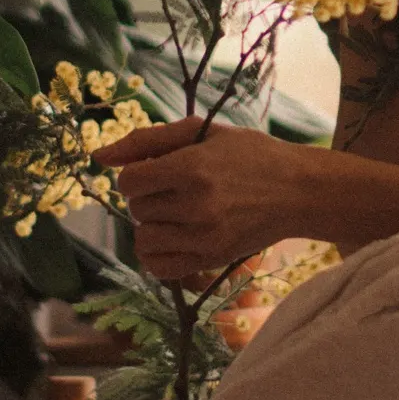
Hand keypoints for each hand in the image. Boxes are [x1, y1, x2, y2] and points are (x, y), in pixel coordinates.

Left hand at [96, 116, 313, 280]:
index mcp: (192, 167)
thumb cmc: (251, 154)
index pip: (129, 181)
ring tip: (175, 214)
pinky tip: (171, 238)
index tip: (158, 171)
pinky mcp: (212, 258)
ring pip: (144, 238)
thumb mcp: (203, 132)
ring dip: (152, 225)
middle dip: (148, 198)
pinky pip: (159, 267)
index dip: (137, 174)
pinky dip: (156, 254)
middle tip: (176, 190)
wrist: (299, 190)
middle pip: (136, 209)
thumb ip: (148, 139)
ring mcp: (205, 236)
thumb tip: (99, 157)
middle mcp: (197, 204)